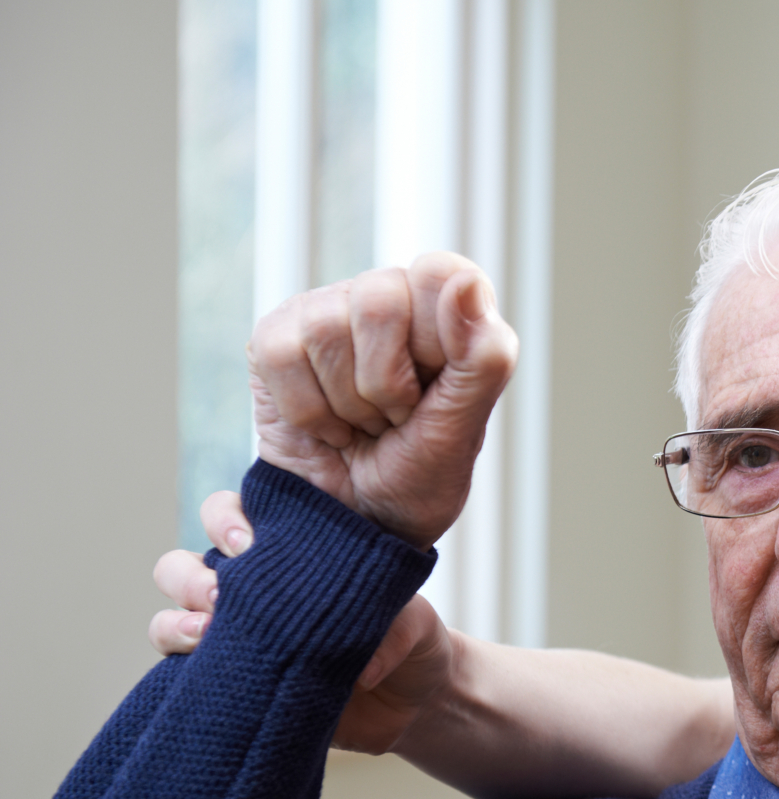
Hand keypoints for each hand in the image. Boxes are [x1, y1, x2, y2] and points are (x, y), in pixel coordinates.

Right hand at [149, 491, 460, 753]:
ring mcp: (239, 638)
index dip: (226, 520)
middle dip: (190, 574)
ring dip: (176, 621)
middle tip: (223, 593)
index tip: (249, 542)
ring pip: (172, 616)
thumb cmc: (411, 640)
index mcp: (289, 557)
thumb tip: (363, 667)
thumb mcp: (417, 623)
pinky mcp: (236, 684)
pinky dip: (179, 665)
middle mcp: (253, 592)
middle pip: (183, 565)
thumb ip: (396, 630)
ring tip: (208, 633)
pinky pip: (180, 672)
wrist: (416, 702)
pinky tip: (202, 669)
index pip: (234, 517)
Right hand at [250, 253, 516, 548]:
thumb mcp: (464, 428)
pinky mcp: (276, 338)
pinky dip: (307, 411)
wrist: (356, 525)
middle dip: (387, 386)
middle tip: (395, 418)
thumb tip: (466, 281)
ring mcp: (327, 312)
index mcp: (447, 308)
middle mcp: (388, 296)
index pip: (439, 273)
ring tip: (362, 424)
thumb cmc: (420, 476)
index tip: (434, 389)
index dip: (436, 340)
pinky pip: (281, 353)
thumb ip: (483, 357)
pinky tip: (326, 426)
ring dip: (347, 404)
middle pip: (379, 302)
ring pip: (325, 329)